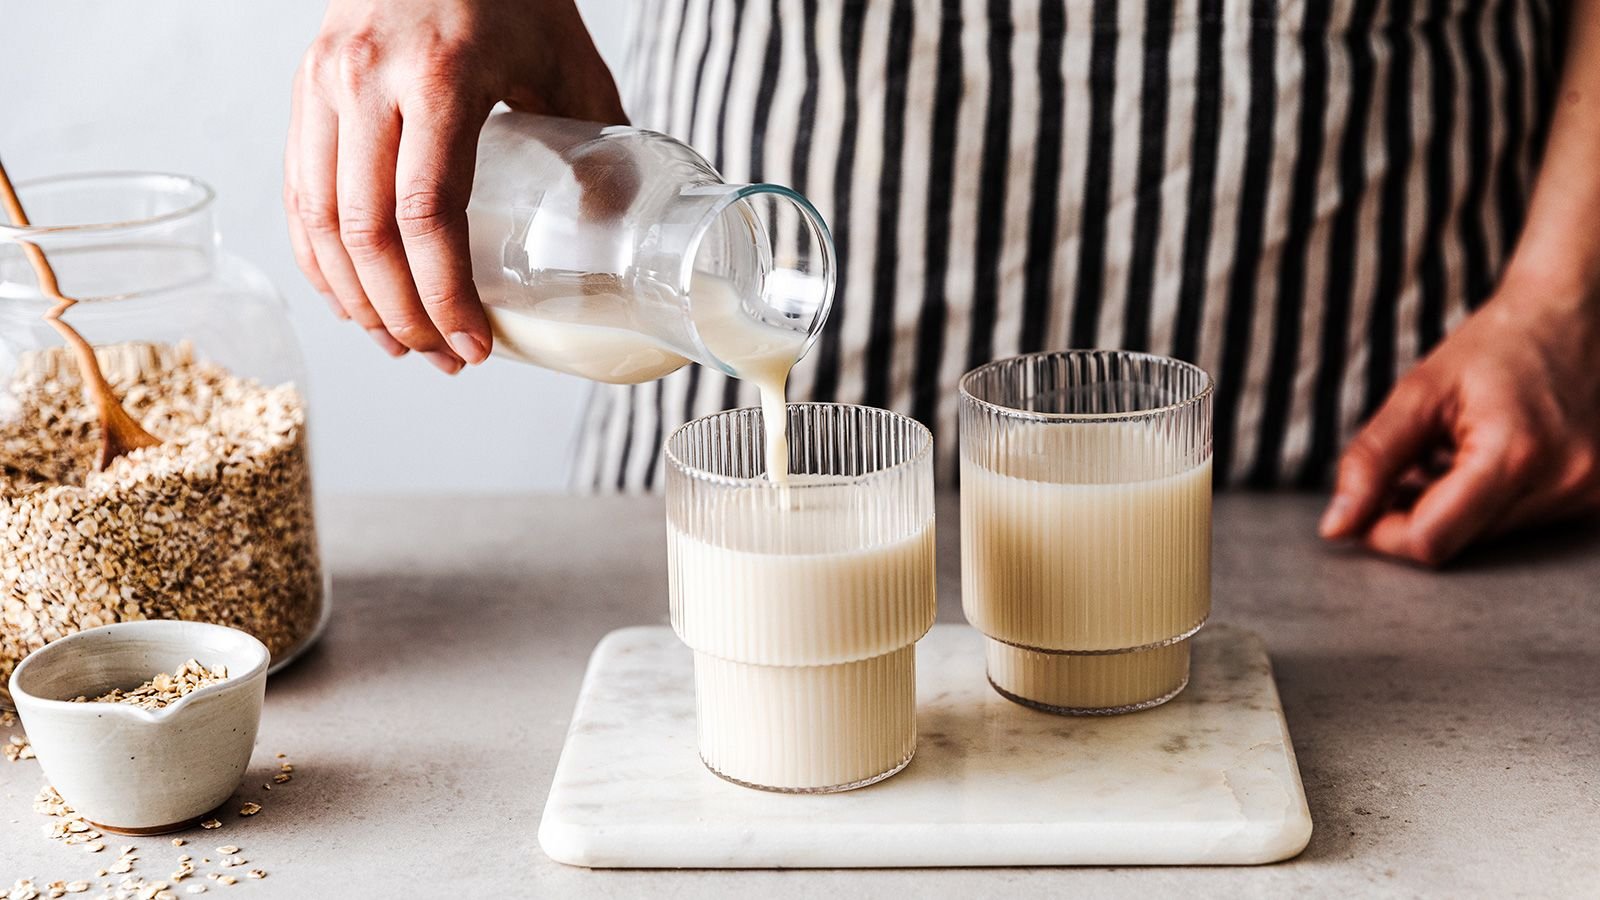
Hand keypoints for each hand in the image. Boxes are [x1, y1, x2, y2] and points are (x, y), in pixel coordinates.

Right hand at [285, 0, 625, 371]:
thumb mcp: (568, 59)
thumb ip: (596, 141)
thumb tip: (614, 233)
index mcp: (440, 75)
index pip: (425, 211)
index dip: (445, 293)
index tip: (474, 343)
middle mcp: (366, 78)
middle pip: (365, 231)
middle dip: (402, 314)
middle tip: (443, 359)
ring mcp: (323, 81)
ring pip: (319, 219)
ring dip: (356, 299)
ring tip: (400, 344)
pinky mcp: (303, 87)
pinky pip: (296, 190)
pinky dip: (318, 257)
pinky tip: (350, 298)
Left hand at [1318, 272, 1599, 565]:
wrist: (1573, 316)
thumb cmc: (1497, 344)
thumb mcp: (1419, 393)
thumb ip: (1372, 461)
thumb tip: (1337, 526)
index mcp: (1516, 455)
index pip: (1431, 539)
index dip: (1383, 532)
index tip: (1364, 507)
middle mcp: (1562, 484)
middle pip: (1458, 541)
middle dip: (1415, 514)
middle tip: (1408, 465)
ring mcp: (1587, 494)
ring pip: (1485, 537)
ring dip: (1451, 507)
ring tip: (1451, 450)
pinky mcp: (1595, 498)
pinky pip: (1517, 522)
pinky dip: (1485, 502)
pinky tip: (1483, 458)